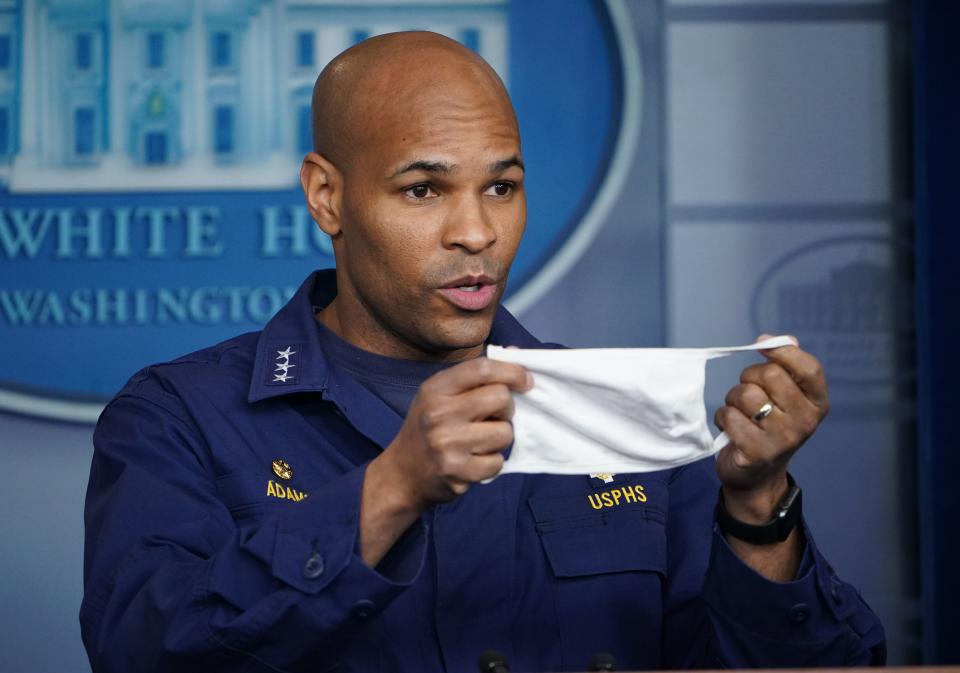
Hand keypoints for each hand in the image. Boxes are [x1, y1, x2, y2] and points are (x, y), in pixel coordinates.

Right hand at [374, 357, 531, 510]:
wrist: (402, 473)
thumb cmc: (428, 427)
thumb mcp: (441, 394)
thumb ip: (476, 376)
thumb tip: (517, 354)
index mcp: (436, 388)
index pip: (482, 369)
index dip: (512, 371)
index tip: (525, 381)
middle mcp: (439, 413)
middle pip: (501, 398)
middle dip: (507, 408)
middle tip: (494, 417)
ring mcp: (447, 444)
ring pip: (505, 432)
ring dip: (500, 438)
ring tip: (481, 441)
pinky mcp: (457, 472)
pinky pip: (498, 462)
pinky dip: (492, 463)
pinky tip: (475, 461)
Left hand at [714, 334, 828, 521]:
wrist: (758, 477)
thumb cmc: (769, 427)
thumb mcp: (785, 398)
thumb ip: (785, 366)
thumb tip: (774, 338)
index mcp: (817, 403)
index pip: (809, 368)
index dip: (783, 350)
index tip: (762, 344)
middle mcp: (805, 421)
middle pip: (770, 375)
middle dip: (749, 378)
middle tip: (748, 394)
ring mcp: (783, 439)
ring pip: (745, 394)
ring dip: (733, 399)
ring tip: (740, 414)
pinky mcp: (756, 452)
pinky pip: (729, 416)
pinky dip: (724, 419)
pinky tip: (732, 430)